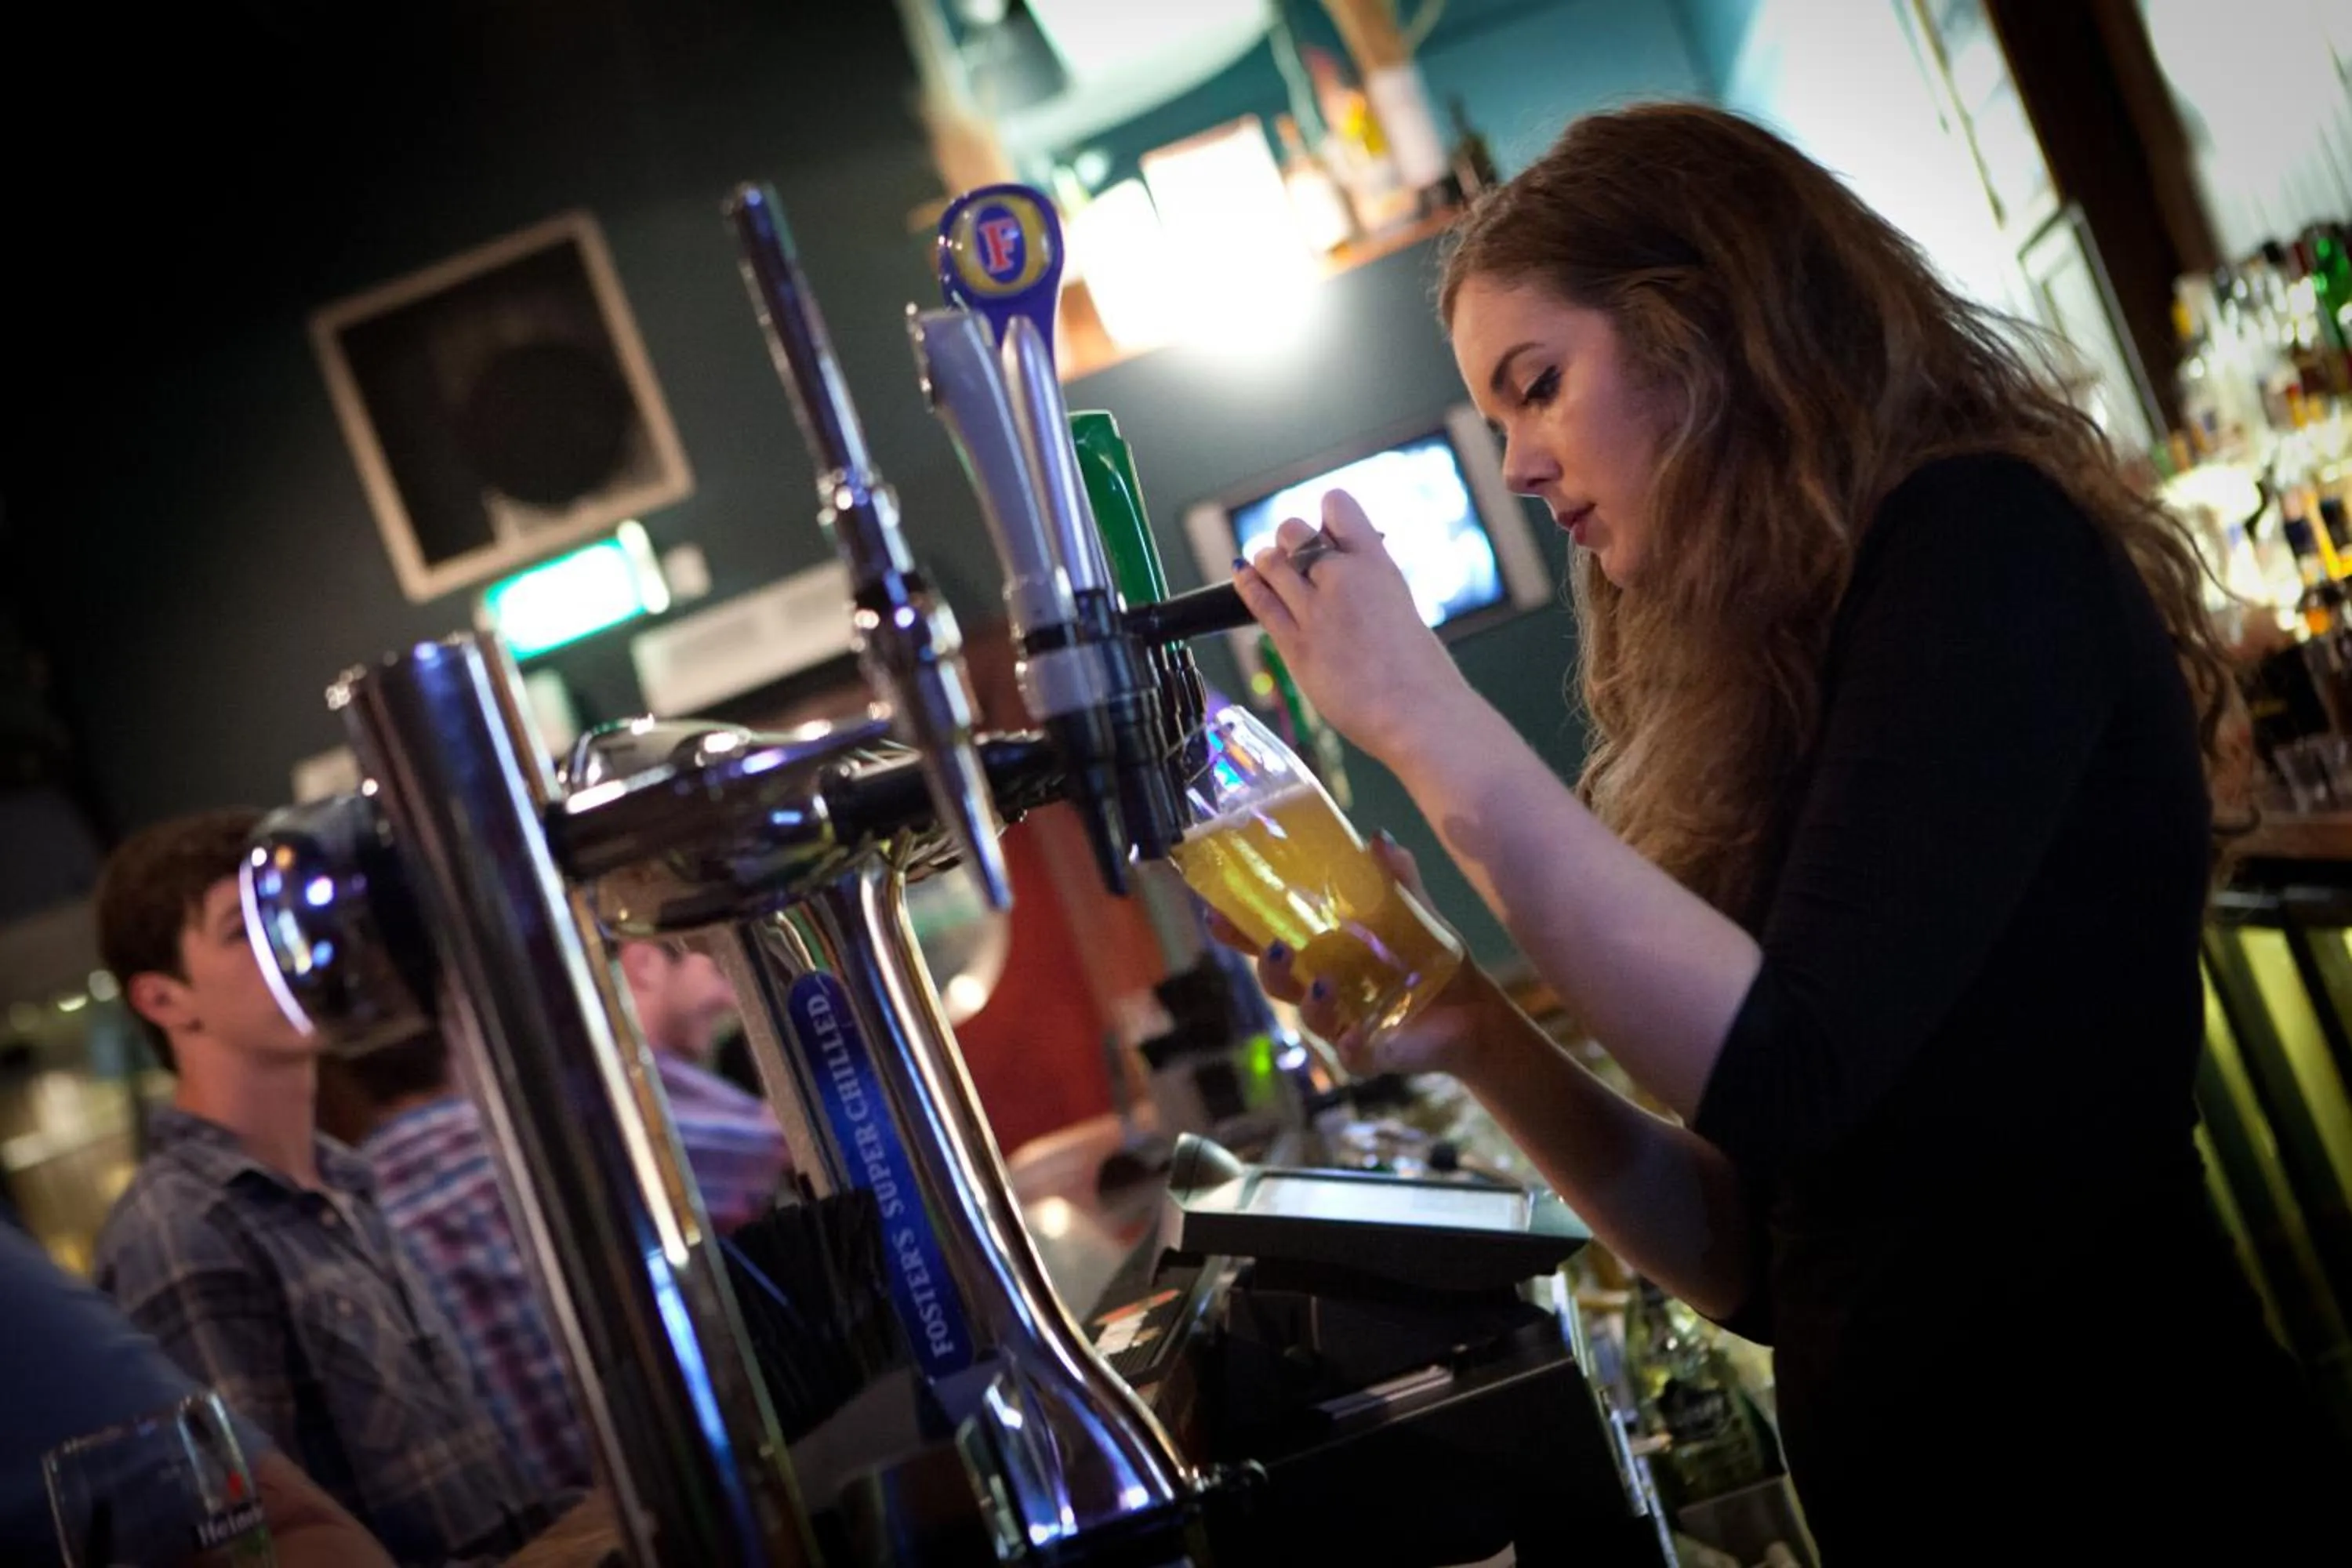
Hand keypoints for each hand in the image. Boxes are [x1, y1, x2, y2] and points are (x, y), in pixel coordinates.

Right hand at [1201, 835, 1505, 1081]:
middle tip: (1275, 950)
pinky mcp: (1370, 1052)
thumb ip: (1395, 877)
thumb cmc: (1428, 957)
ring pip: (1309, 1018)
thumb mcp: (1413, 910)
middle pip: (1279, 982)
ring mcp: (1342, 1023)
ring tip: (1323, 985)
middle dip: (1268, 968)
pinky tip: (1352, 1038)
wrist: (1473, 1008)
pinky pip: (1352, 1055)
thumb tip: (1377, 838)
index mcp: (1321, 951)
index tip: (1215, 913)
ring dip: (1310, 1004)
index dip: (1238, 930)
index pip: (1268, 939)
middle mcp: (1321, 988)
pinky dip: (1349, 1048)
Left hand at [1232, 488, 1476, 766]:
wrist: (1419, 715)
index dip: (1326, 517)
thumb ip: (1366, 585)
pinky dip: (1247, 584)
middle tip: (1297, 560)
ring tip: (1272, 567)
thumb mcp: (1399, 605)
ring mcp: (1315, 611)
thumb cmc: (1420, 671)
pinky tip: (1243, 576)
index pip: (1337, 504)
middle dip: (1291, 540)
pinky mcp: (1296, 645)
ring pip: (1270, 560)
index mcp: (1377, 564)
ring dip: (1268, 561)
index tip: (1327, 534)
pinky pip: (1259, 602)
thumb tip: (1339, 575)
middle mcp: (1343, 578)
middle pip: (1293, 530)